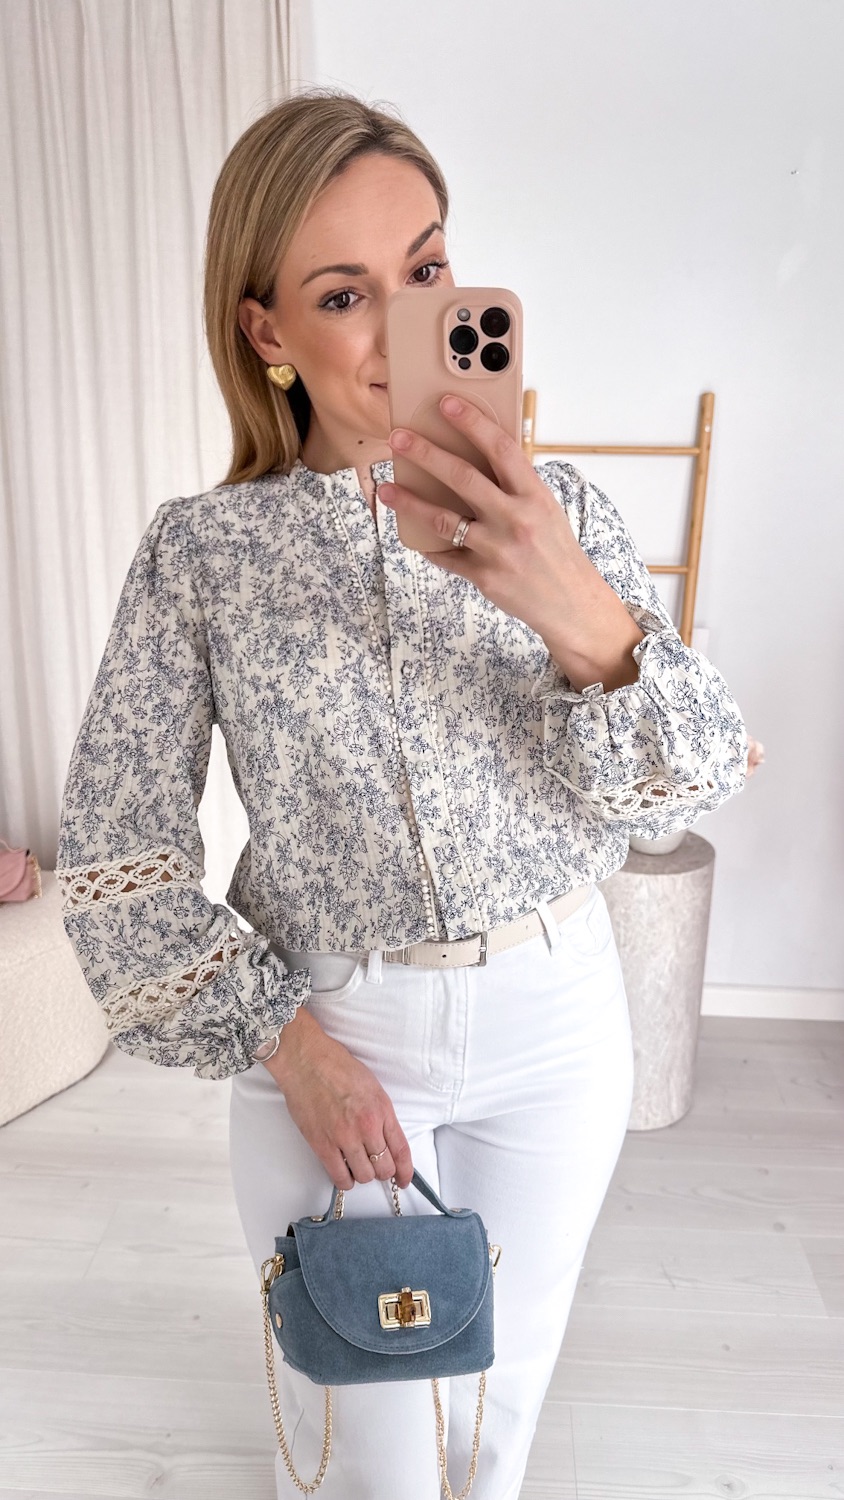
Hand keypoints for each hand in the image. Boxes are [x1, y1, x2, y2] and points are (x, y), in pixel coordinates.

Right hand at [262, 1006, 412, 1190]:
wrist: (306, 1061)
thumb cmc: (336, 1067)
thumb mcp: (372, 1087)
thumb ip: (381, 1114)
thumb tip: (384, 1139)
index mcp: (381, 1109)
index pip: (401, 1150)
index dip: (405, 1170)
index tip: (403, 1179)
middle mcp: (366, 1126)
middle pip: (384, 1168)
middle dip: (383, 1171)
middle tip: (375, 1167)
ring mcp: (344, 1137)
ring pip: (364, 1176)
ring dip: (363, 1175)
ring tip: (357, 1166)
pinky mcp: (322, 1145)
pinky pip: (339, 1177)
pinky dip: (344, 1180)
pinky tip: (344, 1174)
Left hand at [377, 393, 601, 644]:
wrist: (571, 603)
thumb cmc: (556, 551)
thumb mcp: (546, 510)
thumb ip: (515, 487)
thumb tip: (476, 459)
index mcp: (534, 496)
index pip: (501, 448)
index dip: (472, 422)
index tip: (446, 403)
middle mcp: (515, 519)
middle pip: (463, 478)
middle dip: (425, 454)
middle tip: (397, 439)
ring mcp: (497, 549)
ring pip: (442, 519)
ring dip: (409, 502)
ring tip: (386, 489)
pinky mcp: (484, 577)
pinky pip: (446, 556)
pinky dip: (429, 546)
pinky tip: (414, 536)